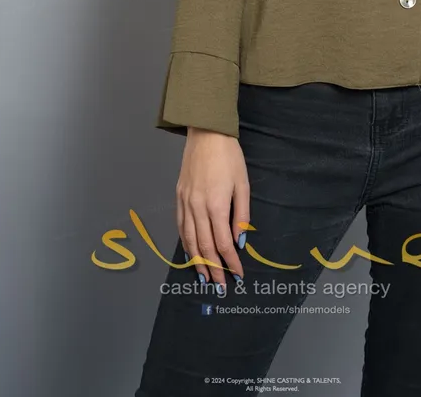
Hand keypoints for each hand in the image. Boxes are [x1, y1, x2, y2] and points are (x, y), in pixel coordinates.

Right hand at [176, 127, 249, 290]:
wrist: (207, 133)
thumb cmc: (230, 157)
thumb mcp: (242, 185)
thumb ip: (241, 216)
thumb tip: (239, 242)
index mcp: (216, 206)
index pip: (222, 244)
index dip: (230, 262)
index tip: (238, 276)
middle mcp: (197, 208)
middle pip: (204, 247)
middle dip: (213, 269)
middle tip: (219, 286)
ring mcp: (185, 202)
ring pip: (189, 239)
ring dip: (197, 261)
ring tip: (204, 277)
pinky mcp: (178, 196)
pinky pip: (180, 226)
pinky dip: (185, 242)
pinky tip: (190, 252)